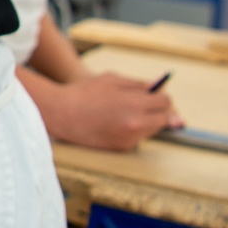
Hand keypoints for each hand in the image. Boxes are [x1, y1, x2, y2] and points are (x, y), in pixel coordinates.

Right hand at [24, 69, 182, 151]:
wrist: (61, 114)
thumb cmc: (84, 92)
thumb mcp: (112, 80)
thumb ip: (138, 84)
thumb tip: (157, 89)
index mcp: (134, 104)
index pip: (166, 102)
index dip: (162, 96)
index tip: (156, 95)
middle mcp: (136, 124)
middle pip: (165, 119)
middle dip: (160, 110)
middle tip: (149, 104)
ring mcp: (129, 138)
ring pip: (153, 129)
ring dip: (149, 120)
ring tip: (129, 111)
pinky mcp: (122, 147)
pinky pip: (139, 137)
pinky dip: (135, 129)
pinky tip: (118, 121)